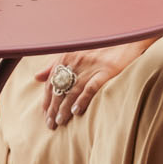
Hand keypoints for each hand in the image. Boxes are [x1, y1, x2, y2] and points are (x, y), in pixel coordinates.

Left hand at [36, 41, 150, 130]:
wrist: (126, 40)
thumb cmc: (99, 49)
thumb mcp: (74, 53)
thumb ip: (55, 65)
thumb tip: (37, 77)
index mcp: (66, 57)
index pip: (51, 82)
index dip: (47, 100)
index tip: (45, 114)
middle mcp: (76, 62)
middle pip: (60, 88)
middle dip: (53, 108)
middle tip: (50, 123)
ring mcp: (91, 66)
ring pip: (72, 91)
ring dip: (64, 108)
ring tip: (60, 121)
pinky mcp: (106, 71)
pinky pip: (90, 88)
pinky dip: (82, 100)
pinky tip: (76, 112)